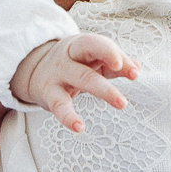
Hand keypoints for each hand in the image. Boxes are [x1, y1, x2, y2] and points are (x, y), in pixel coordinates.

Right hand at [11, 34, 139, 132]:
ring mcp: (58, 75)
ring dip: (104, 90)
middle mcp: (68, 57)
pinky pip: (59, 105)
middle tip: (134, 76)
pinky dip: (68, 117)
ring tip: (122, 103)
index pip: (98, 44)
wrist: (33, 70)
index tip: (133, 68)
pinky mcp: (49, 94)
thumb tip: (137, 67)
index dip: (114, 52)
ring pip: (81, 79)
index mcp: (81, 45)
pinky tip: (79, 127)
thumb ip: (114, 64)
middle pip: (93, 54)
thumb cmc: (72, 64)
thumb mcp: (91, 59)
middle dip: (114, 66)